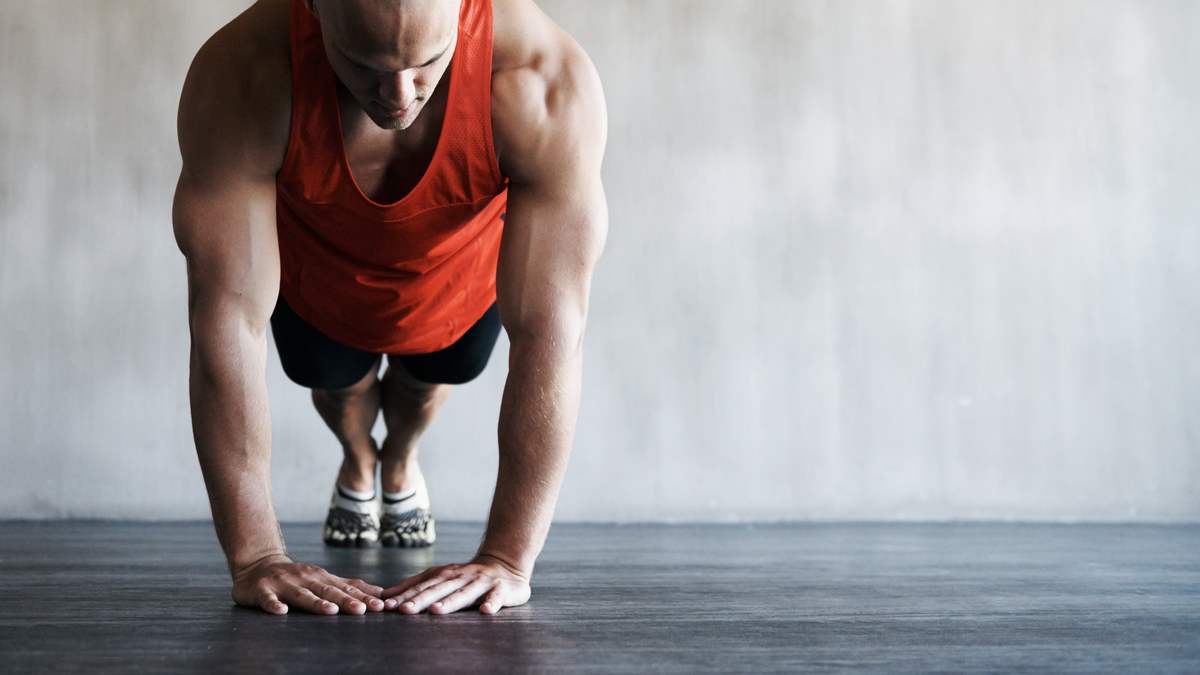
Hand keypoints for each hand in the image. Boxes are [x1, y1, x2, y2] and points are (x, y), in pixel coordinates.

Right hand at [231, 553, 396, 614]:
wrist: (259, 564)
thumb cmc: (298, 577)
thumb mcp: (324, 579)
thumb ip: (350, 587)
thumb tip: (381, 593)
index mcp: (322, 578)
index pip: (346, 590)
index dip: (364, 598)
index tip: (380, 607)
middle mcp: (306, 579)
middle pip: (328, 592)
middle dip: (346, 601)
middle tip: (362, 610)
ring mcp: (284, 585)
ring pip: (302, 595)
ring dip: (316, 603)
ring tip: (330, 610)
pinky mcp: (263, 591)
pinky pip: (268, 599)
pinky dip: (274, 605)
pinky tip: (280, 611)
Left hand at [382, 554, 531, 614]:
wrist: (505, 563)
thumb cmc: (469, 576)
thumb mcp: (442, 576)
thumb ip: (418, 584)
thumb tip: (386, 595)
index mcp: (446, 574)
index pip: (422, 586)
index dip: (405, 595)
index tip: (387, 606)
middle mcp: (461, 577)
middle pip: (438, 590)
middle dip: (420, 600)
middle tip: (404, 610)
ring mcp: (481, 582)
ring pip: (464, 593)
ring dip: (450, 602)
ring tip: (436, 611)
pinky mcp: (501, 589)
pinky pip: (496, 597)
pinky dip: (491, 603)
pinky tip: (485, 611)